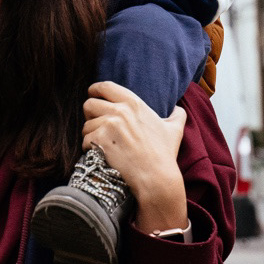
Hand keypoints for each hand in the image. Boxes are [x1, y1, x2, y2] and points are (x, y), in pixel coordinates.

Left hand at [81, 82, 187, 235]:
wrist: (155, 177)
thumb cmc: (164, 154)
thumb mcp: (174, 130)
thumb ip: (177, 115)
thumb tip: (178, 109)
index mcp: (134, 103)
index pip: (105, 87)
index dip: (95, 90)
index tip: (92, 95)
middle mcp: (119, 111)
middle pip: (89, 104)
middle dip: (90, 115)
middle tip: (96, 125)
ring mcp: (108, 125)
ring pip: (86, 125)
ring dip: (91, 135)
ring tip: (102, 145)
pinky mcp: (99, 141)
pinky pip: (85, 141)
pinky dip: (89, 149)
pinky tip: (100, 155)